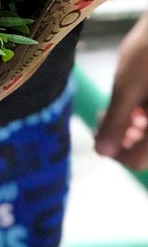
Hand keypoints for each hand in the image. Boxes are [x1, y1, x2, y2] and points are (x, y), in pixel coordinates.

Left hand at [95, 11, 147, 169]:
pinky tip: (144, 97)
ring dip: (137, 128)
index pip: (136, 162)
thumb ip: (115, 121)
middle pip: (146, 153)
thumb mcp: (128, 84)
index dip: (112, 148)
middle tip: (112, 109)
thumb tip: (102, 152)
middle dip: (124, 135)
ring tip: (131, 102)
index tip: (103, 120)